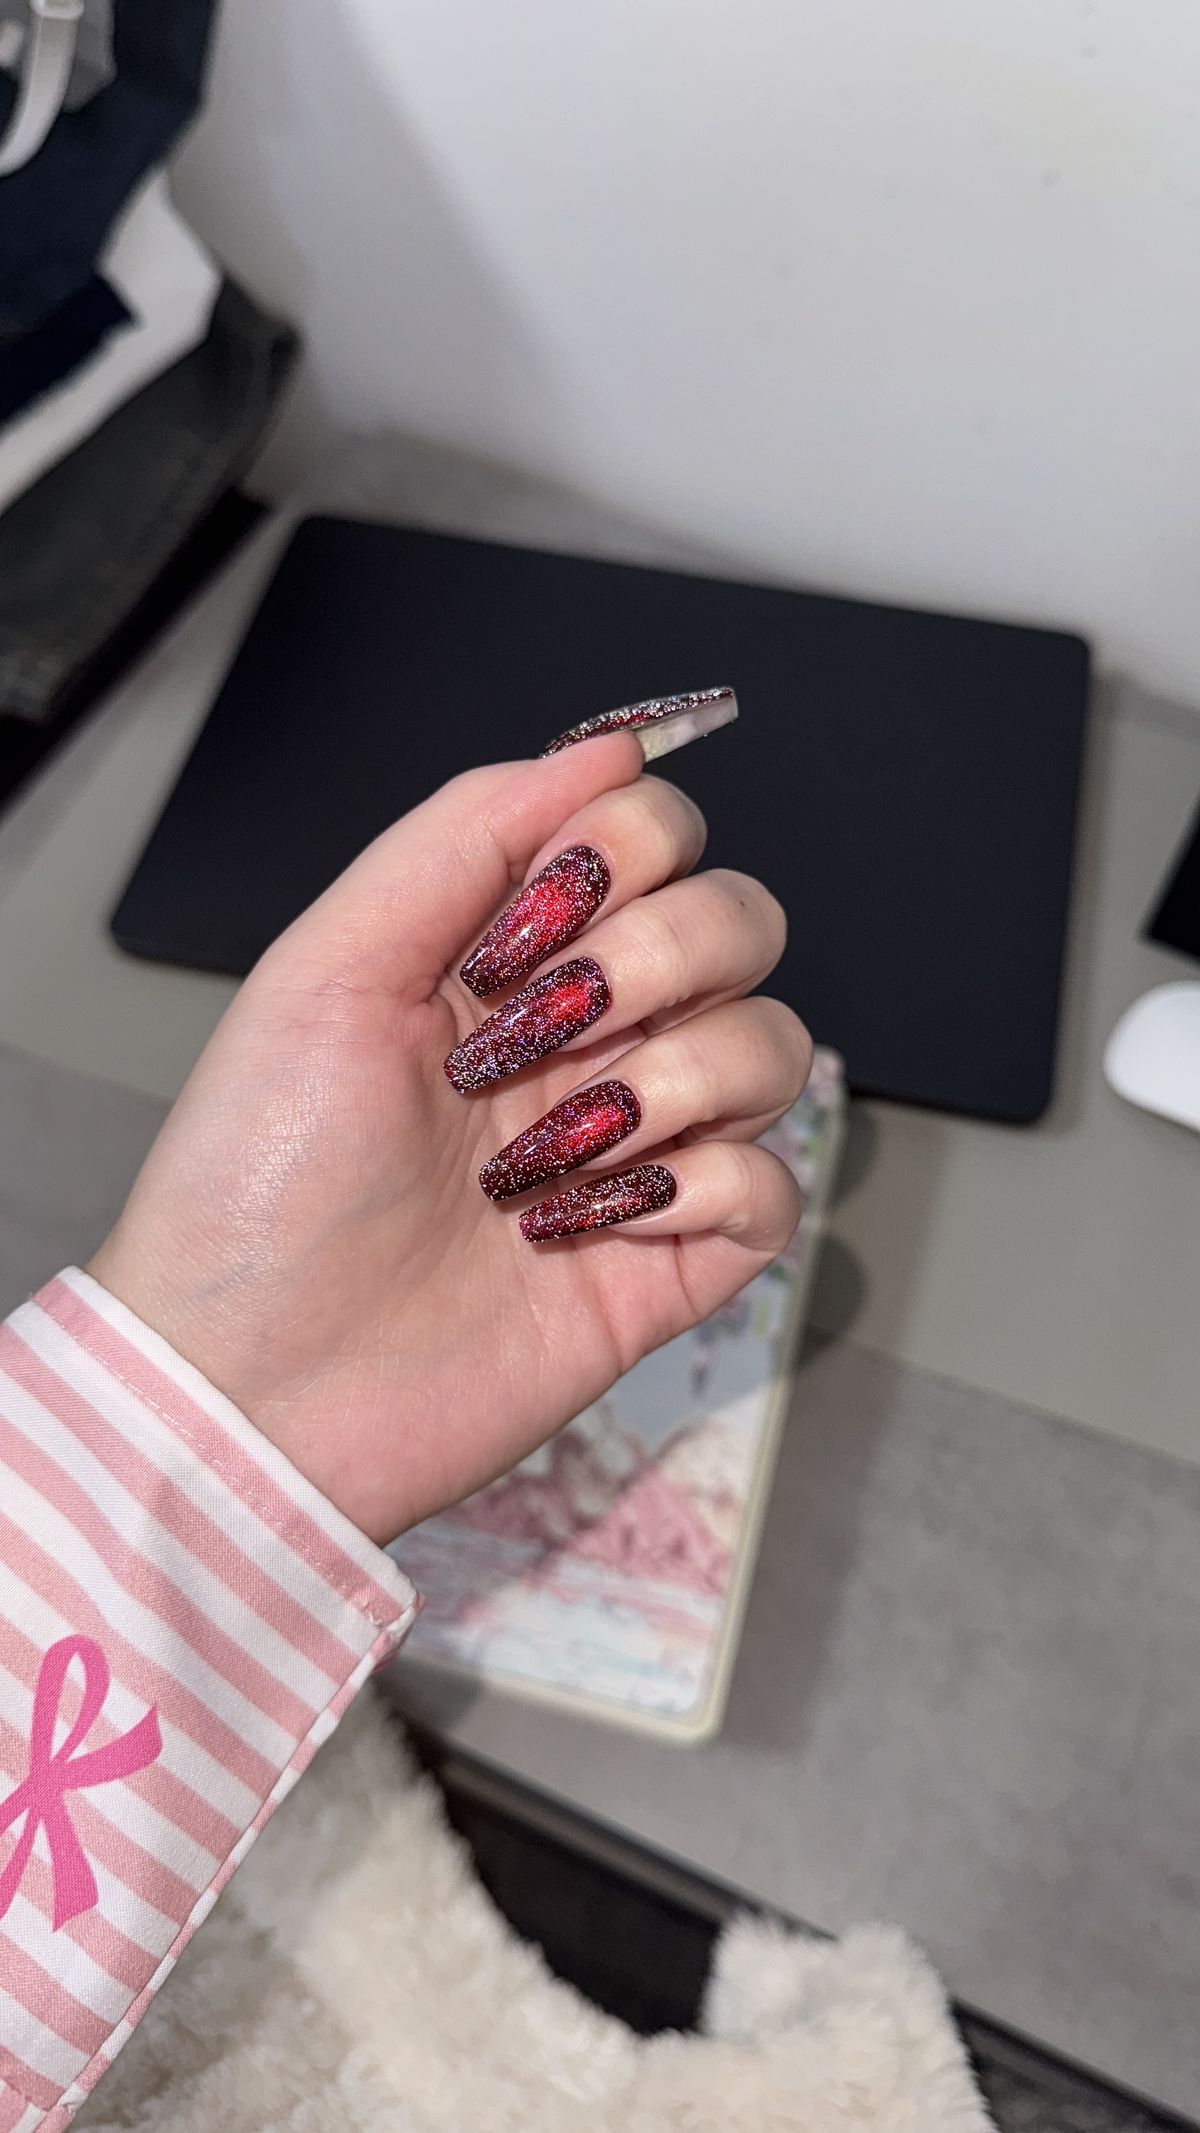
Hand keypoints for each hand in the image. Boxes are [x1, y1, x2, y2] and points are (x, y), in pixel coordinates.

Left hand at [90, 734, 810, 1543]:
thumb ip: (463, 837)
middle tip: (541, 1035)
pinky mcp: (667, 1264)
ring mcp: (633, 1150)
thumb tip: (609, 742)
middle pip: (742, 922)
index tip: (530, 925)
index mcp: (506, 960)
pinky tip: (592, 1226)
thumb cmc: (257, 1188)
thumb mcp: (328, 970)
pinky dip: (701, 1192)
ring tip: (547, 1156)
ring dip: (672, 1083)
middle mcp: (585, 1041)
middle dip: (661, 959)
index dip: (626, 854)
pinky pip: (774, 1189)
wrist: (250, 1390)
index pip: (652, 838)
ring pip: (777, 1047)